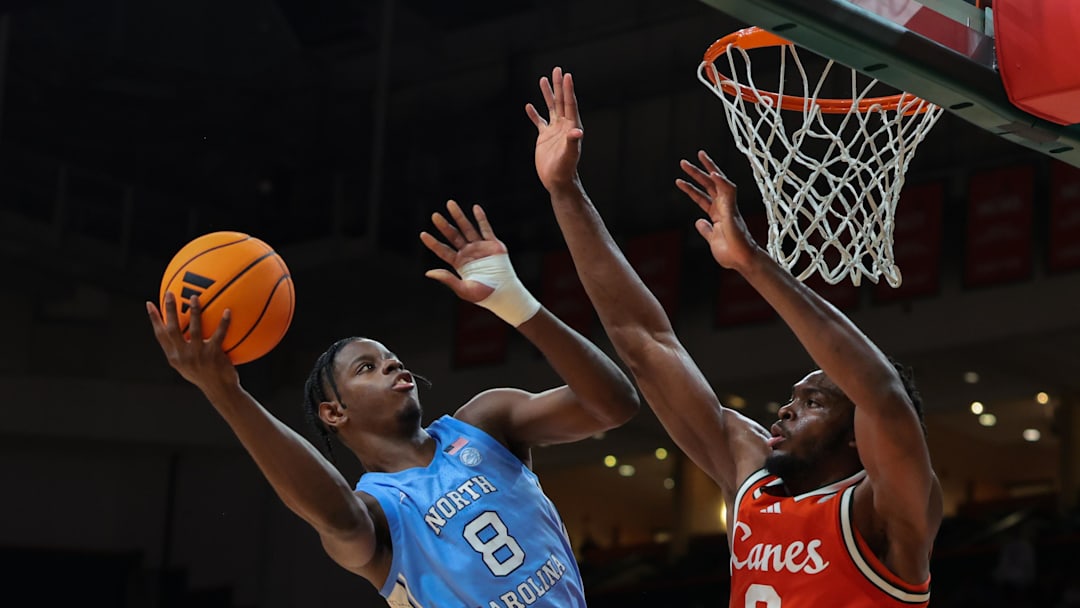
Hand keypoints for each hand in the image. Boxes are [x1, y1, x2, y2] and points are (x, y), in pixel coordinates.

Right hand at [147, 292, 238, 392]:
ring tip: (195, 297)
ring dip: (194, 311)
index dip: (154, 319)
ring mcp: (198, 356)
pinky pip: (219, 334)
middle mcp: (183, 356)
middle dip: (170, 310)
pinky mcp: (213, 355)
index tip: (149, 304)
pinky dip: (224, 322)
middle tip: (170, 293)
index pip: (160, 335)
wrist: (220, 390)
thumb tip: (182, 327)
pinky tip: (228, 310)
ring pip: (194, 329)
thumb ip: (183, 348)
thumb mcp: (189, 364)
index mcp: (174, 357)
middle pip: (173, 329)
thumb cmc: (205, 375)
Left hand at [420, 200, 507, 302]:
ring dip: (459, 216)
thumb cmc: (483, 294)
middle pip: (453, 236)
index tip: (423, 234)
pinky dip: (481, 218)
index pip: (443, 250)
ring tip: (450, 204)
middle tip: (434, 216)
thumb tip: (428, 272)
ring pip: (467, 228)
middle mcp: (468, 252)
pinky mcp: (493, 244)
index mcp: (459, 263)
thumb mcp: (463, 289)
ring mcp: (480, 247)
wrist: (504, 293)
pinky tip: (475, 208)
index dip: (433, 243)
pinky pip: (486, 229)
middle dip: (444, 226)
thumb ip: (448, 279)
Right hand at [525, 66, 583, 193]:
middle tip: (557, 70)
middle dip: (558, 86)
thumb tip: (577, 131)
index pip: (570, 104)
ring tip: (543, 79)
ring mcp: (554, 131)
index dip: (568, 90)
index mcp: (571, 126)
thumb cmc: (565, 169)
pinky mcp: (544, 138)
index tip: (566, 75)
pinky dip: (534, 114)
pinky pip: (539, 122)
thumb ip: (572, 141)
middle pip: (560, 101)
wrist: (557, 180)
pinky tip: (529, 106)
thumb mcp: (569, 154)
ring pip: (550, 108)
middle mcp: (564, 126)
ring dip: (547, 94)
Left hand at [676, 150, 759, 272]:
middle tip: (683, 162)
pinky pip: (729, 191)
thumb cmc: (731, 253)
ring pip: (718, 183)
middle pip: (708, 185)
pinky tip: (713, 174)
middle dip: (696, 172)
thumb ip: (706, 230)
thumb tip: (698, 222)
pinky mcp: (732, 210)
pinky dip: (722, 182)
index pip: (702, 197)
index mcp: (717, 214)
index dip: (691, 188)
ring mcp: (728, 207)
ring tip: (696, 157)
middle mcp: (723, 207)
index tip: (678, 180)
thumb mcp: (712, 239)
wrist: (742, 260)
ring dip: (707, 169)